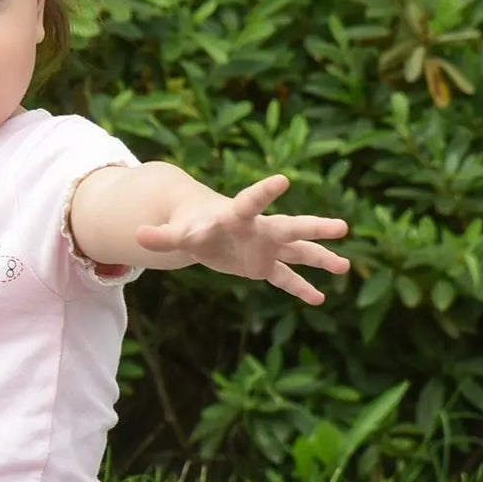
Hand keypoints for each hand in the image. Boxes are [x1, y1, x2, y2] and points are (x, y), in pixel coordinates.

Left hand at [135, 174, 349, 305]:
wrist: (201, 228)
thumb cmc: (189, 225)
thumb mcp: (175, 231)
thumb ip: (161, 236)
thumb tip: (138, 235)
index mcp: (237, 216)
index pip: (252, 202)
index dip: (265, 192)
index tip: (283, 181)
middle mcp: (259, 229)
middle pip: (291, 227)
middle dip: (314, 227)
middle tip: (342, 227)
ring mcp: (266, 247)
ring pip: (299, 252)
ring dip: (320, 259)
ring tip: (345, 266)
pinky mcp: (264, 265)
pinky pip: (286, 278)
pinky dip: (300, 289)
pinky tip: (320, 300)